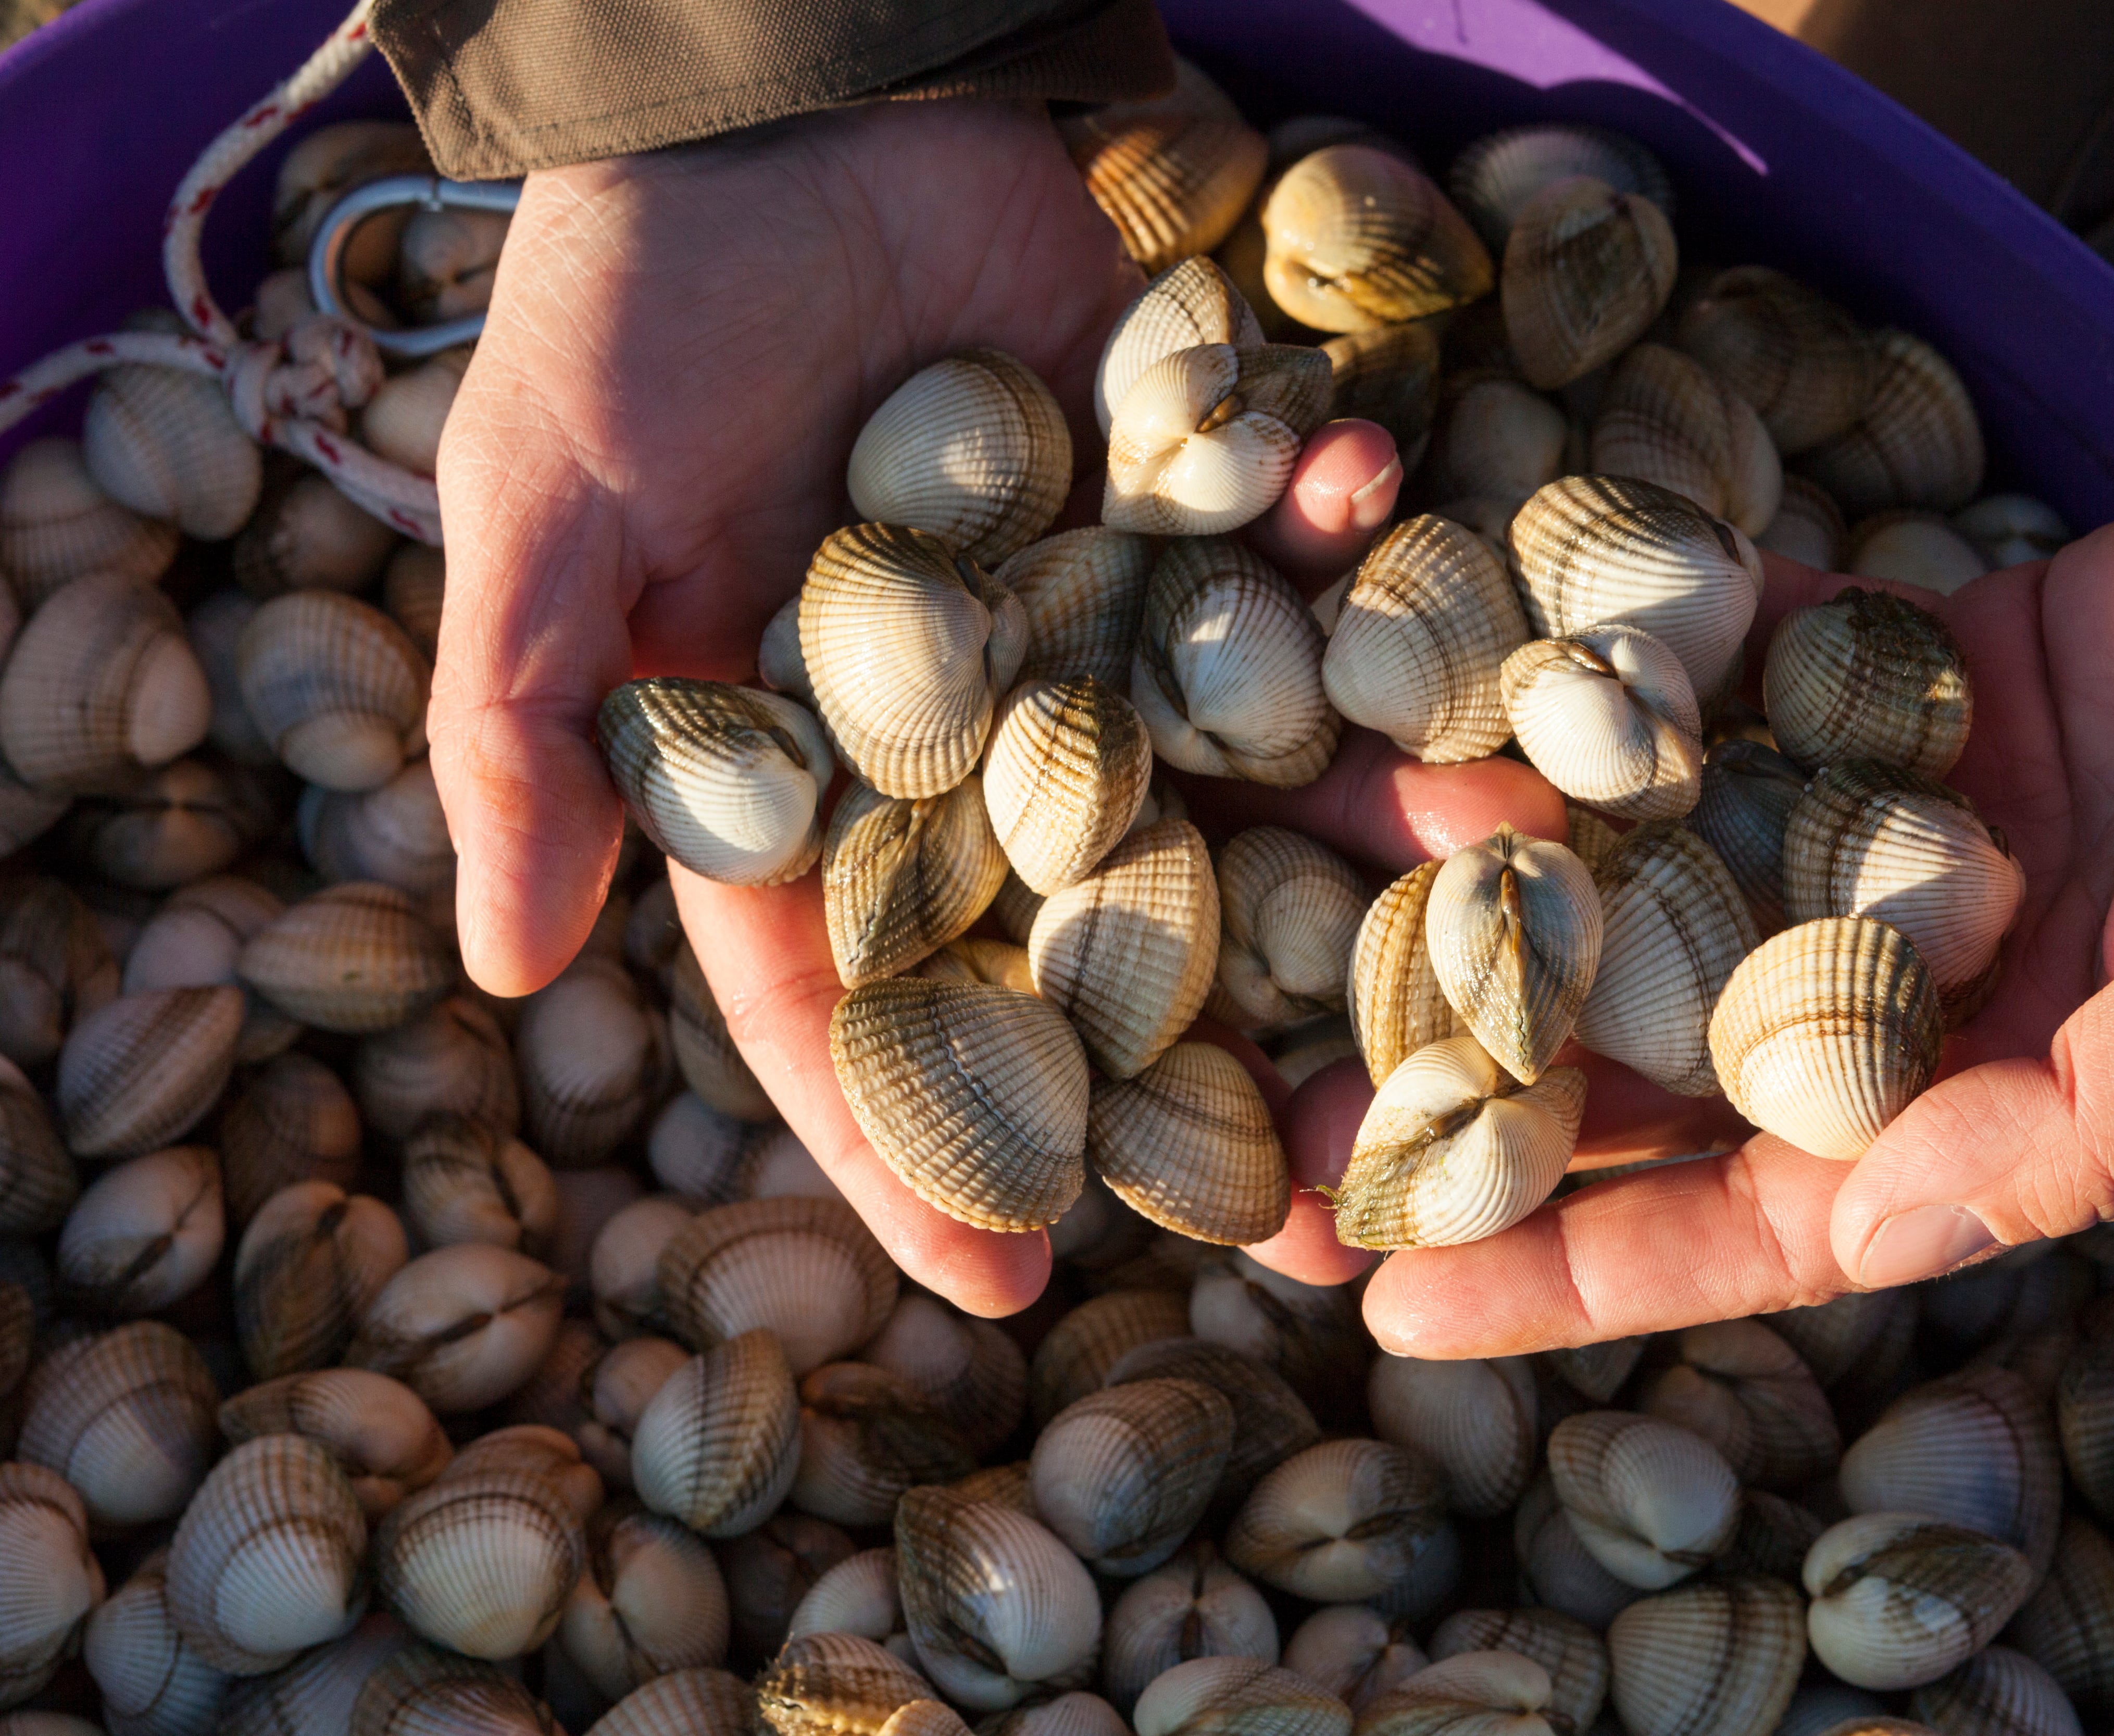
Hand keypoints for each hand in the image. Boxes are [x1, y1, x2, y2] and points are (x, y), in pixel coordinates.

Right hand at [430, 98, 1399, 1315]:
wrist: (792, 83)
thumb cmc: (630, 293)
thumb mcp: (542, 501)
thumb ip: (528, 723)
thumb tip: (503, 962)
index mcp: (816, 770)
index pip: (860, 997)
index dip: (921, 1146)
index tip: (1008, 1291)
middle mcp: (984, 727)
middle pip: (1094, 938)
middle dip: (1207, 1072)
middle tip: (1324, 1219)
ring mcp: (1111, 616)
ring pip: (1248, 776)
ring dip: (1374, 857)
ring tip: (1509, 959)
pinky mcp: (1204, 491)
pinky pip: (1308, 569)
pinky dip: (1378, 577)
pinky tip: (1449, 611)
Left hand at [1354, 404, 2113, 1355]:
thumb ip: (2076, 1128)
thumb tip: (1862, 1236)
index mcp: (2031, 1096)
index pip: (1763, 1216)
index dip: (1575, 1263)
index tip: (1390, 1295)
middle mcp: (1955, 971)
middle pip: (1675, 1048)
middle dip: (1484, 1075)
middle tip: (1278, 1103)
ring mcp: (1935, 815)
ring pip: (1685, 856)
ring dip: (1522, 854)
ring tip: (1333, 850)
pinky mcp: (1938, 664)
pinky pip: (1761, 676)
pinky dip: (1646, 667)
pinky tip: (1496, 662)